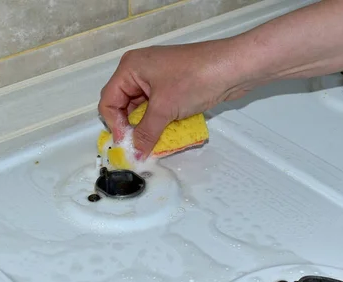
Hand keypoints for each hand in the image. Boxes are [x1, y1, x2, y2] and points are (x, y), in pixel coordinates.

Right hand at [98, 39, 249, 158]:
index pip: (109, 100)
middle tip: (138, 148)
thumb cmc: (195, 78)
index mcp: (130, 68)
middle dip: (131, 128)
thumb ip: (146, 133)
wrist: (233, 68)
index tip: (126, 144)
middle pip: (124, 105)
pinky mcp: (174, 87)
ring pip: (143, 109)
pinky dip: (161, 122)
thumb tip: (135, 153)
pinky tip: (167, 135)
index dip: (114, 125)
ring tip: (153, 144)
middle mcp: (141, 71)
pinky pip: (159, 108)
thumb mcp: (164, 108)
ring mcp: (158, 79)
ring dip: (147, 127)